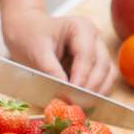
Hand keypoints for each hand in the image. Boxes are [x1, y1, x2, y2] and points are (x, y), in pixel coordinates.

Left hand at [2, 8, 117, 93]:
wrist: (26, 33)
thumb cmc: (30, 38)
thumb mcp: (36, 52)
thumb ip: (51, 69)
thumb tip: (65, 89)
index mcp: (81, 28)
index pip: (87, 55)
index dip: (81, 77)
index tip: (72, 94)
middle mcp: (94, 38)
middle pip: (102, 65)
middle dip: (90, 87)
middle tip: (76, 103)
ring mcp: (98, 51)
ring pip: (108, 74)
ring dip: (97, 92)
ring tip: (80, 105)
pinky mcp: (95, 64)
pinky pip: (103, 80)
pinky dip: (95, 92)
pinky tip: (83, 102)